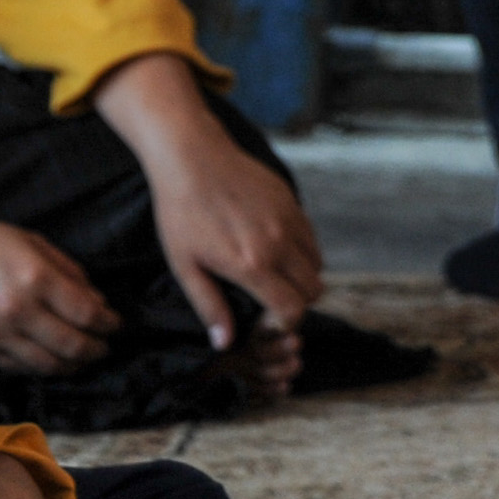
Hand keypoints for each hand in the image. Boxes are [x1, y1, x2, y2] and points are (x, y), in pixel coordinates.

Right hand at [0, 216, 121, 375]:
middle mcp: (19, 311)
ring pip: (47, 365)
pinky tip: (53, 361)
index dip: (108, 323)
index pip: (85, 313)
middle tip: (105, 347)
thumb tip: (98, 303)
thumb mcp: (34, 243)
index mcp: (35, 278)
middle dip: (95, 349)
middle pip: (71, 345)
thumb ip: (69, 273)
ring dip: (72, 366)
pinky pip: (20, 368)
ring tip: (83, 359)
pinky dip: (42, 368)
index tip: (117, 324)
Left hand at [95, 55, 320, 380]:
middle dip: (296, 304)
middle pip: (313, 290)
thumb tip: (224, 343)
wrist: (190, 154)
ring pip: (318, 264)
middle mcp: (278, 242)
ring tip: (273, 276)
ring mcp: (289, 218)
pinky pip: (311, 237)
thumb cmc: (180, 211)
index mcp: (252, 264)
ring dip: (302, 278)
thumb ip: (209, 306)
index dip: (282, 325)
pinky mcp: (290, 199)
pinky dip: (302, 252)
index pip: (292, 310)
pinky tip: (274, 249)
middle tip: (268, 302)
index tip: (262, 322)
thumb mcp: (184, 265)